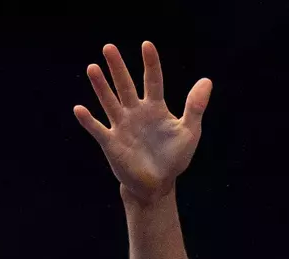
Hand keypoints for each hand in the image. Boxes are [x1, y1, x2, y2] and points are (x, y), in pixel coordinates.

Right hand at [74, 42, 210, 205]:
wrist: (158, 184)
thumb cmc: (174, 157)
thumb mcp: (189, 132)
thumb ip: (195, 107)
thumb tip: (207, 80)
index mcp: (156, 109)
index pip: (153, 81)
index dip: (151, 64)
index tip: (147, 45)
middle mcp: (136, 113)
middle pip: (125, 86)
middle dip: (118, 68)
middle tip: (109, 47)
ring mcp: (122, 126)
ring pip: (109, 102)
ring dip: (101, 87)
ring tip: (93, 68)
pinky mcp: (111, 143)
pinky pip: (98, 130)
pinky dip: (89, 121)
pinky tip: (80, 109)